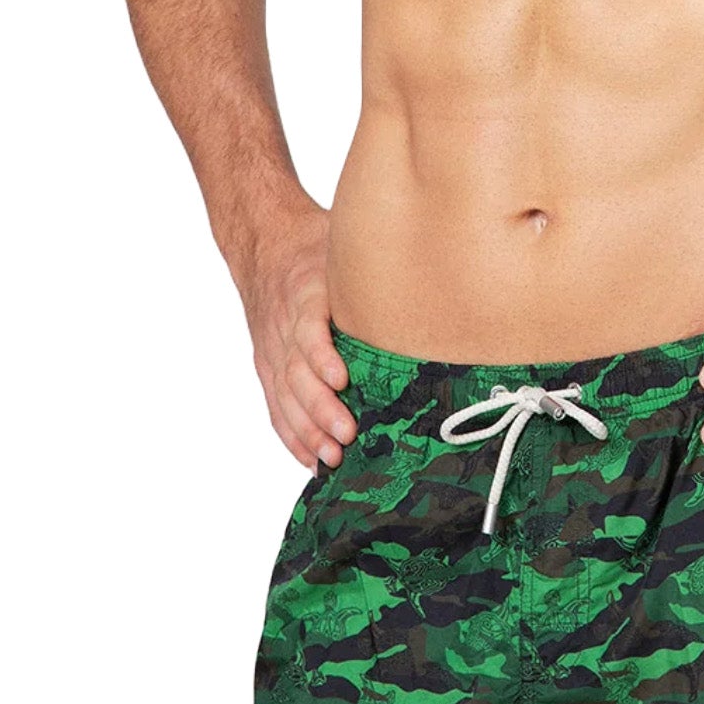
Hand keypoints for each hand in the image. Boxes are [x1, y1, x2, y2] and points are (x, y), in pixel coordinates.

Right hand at [240, 201, 356, 473]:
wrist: (265, 244)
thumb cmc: (317, 246)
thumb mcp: (342, 244)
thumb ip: (376, 263)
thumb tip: (438, 268)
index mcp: (304, 291)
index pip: (307, 328)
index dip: (322, 356)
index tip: (342, 379)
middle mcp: (284, 324)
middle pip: (296, 372)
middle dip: (321, 407)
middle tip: (348, 433)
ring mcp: (272, 348)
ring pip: (285, 395)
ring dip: (307, 429)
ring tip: (333, 456)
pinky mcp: (268, 365)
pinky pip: (276, 405)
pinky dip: (292, 435)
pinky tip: (312, 460)